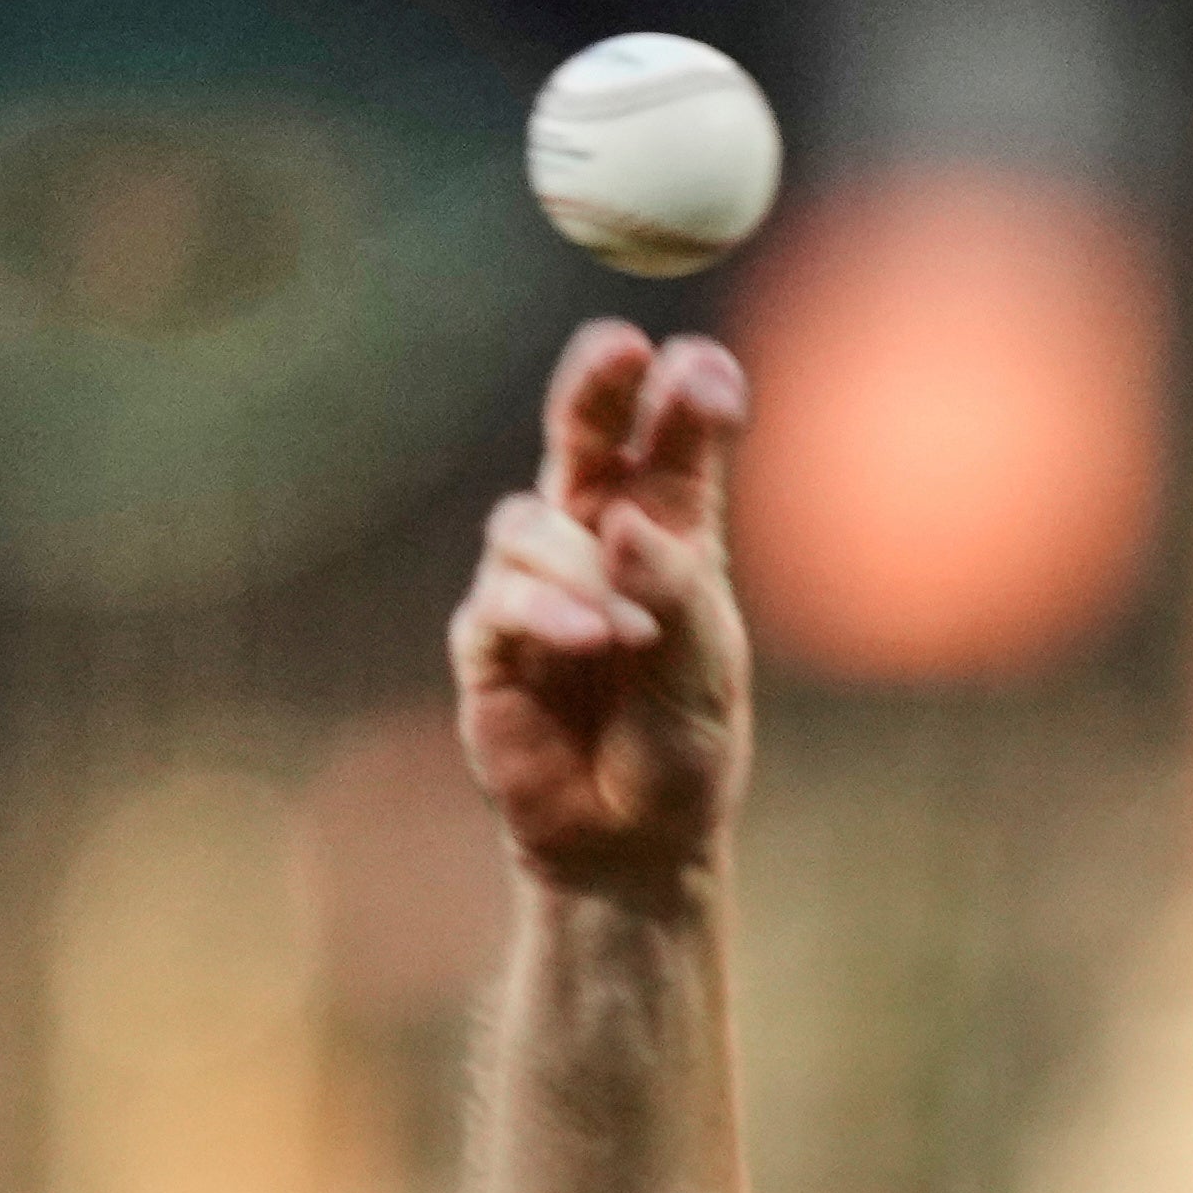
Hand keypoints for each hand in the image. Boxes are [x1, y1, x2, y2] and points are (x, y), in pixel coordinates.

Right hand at [455, 320, 752, 901]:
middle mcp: (594, 541)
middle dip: (593, 386)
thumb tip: (622, 522)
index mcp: (666, 532)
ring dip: (579, 568)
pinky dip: (547, 614)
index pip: (670, 442)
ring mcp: (534, 586)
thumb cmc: (681, 749)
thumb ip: (675, 588)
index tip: (701, 367)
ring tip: (628, 634)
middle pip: (580, 437)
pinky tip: (590, 639)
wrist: (631, 844)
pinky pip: (500, 601)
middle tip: (619, 348)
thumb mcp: (704, 669)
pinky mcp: (488, 643)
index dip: (683, 397)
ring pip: (528, 524)